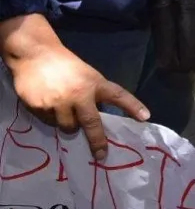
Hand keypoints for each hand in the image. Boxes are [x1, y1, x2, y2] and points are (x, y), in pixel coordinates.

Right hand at [6, 36, 148, 160]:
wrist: (34, 55)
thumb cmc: (64, 65)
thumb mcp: (85, 75)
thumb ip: (92, 94)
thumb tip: (98, 118)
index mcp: (94, 84)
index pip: (118, 96)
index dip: (132, 106)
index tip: (145, 118)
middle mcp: (79, 95)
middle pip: (92, 123)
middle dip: (97, 141)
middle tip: (101, 154)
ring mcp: (58, 103)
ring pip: (68, 127)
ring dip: (69, 124)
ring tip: (63, 109)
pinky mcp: (40, 108)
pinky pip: (49, 122)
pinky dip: (51, 118)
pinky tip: (47, 104)